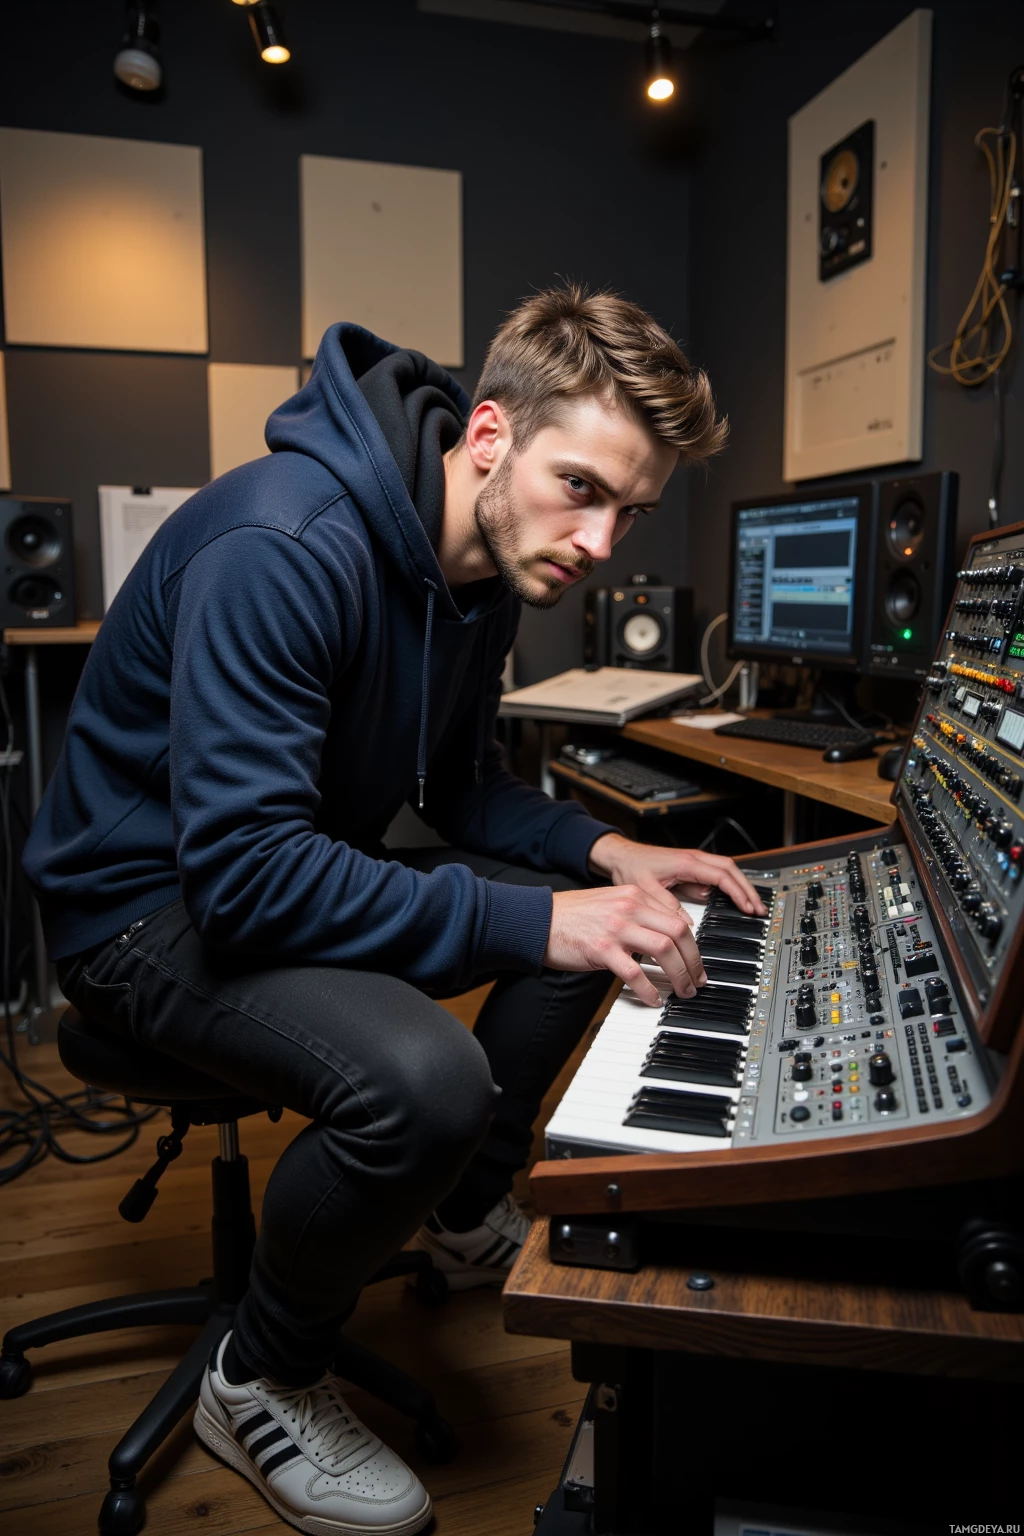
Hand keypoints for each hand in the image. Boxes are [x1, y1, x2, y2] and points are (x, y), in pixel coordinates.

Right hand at [543, 884, 705, 1006]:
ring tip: (682, 991)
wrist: (538, 920)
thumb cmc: (572, 916)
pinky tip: (653, 999)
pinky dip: (649, 989)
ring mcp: (616, 928)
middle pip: (678, 932)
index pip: (676, 918)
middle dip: (694, 960)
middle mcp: (629, 908)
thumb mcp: (610, 904)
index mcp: (634, 895)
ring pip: (663, 950)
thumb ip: (637, 915)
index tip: (695, 961)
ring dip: (679, 975)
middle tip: (697, 980)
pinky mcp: (602, 949)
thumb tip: (663, 939)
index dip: (692, 943)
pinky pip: (635, 972)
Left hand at [587, 833, 765, 915]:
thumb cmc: (631, 867)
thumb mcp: (645, 890)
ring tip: (752, 907)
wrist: (620, 856)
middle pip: (731, 870)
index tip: (748, 907)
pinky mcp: (690, 868)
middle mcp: (693, 859)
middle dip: (748, 889)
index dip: (738, 892)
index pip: (722, 875)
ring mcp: (694, 862)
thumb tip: (686, 924)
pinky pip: (716, 875)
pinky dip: (729, 887)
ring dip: (741, 887)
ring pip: (726, 870)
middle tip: (759, 909)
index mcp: (686, 862)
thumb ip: (666, 906)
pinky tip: (733, 901)